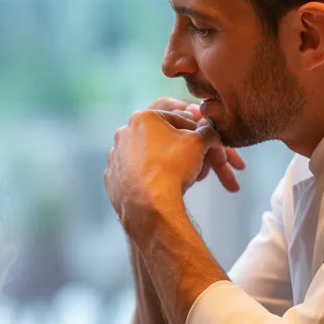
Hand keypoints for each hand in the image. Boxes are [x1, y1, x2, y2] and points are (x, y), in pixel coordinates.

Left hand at [105, 108, 221, 235]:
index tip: (203, 141)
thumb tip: (211, 132)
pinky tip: (159, 186)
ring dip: (162, 162)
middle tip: (193, 160)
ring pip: (145, 156)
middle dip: (178, 147)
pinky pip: (133, 174)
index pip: (177, 119)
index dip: (195, 130)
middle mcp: (123, 134)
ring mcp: (114, 157)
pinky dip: (146, 178)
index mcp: (142, 118)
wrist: (149, 205)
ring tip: (179, 175)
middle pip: (160, 137)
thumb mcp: (198, 144)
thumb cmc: (172, 168)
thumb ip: (207, 132)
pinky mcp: (112, 178)